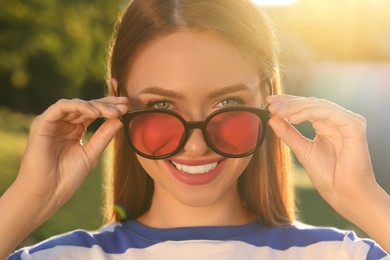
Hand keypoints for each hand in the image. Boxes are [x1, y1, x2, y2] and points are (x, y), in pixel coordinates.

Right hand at [15, 96, 127, 210]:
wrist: (47, 193)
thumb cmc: (67, 177)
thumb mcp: (92, 153)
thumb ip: (104, 136)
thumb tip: (120, 120)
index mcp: (75, 130)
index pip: (94, 113)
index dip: (110, 108)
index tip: (127, 107)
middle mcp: (63, 124)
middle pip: (87, 106)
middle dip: (107, 104)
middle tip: (125, 104)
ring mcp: (52, 122)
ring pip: (76, 104)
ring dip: (96, 106)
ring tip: (113, 111)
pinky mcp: (42, 123)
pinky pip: (61, 107)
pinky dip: (79, 106)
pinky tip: (95, 112)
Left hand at [267, 95, 375, 216]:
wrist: (344, 195)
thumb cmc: (329, 176)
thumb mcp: (302, 150)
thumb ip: (288, 134)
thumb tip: (272, 119)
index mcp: (327, 125)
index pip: (306, 108)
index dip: (288, 103)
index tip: (268, 104)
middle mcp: (338, 121)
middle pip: (311, 103)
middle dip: (289, 102)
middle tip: (271, 105)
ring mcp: (347, 121)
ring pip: (319, 105)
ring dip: (296, 107)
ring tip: (279, 113)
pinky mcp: (354, 125)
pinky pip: (329, 112)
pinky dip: (309, 113)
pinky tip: (293, 119)